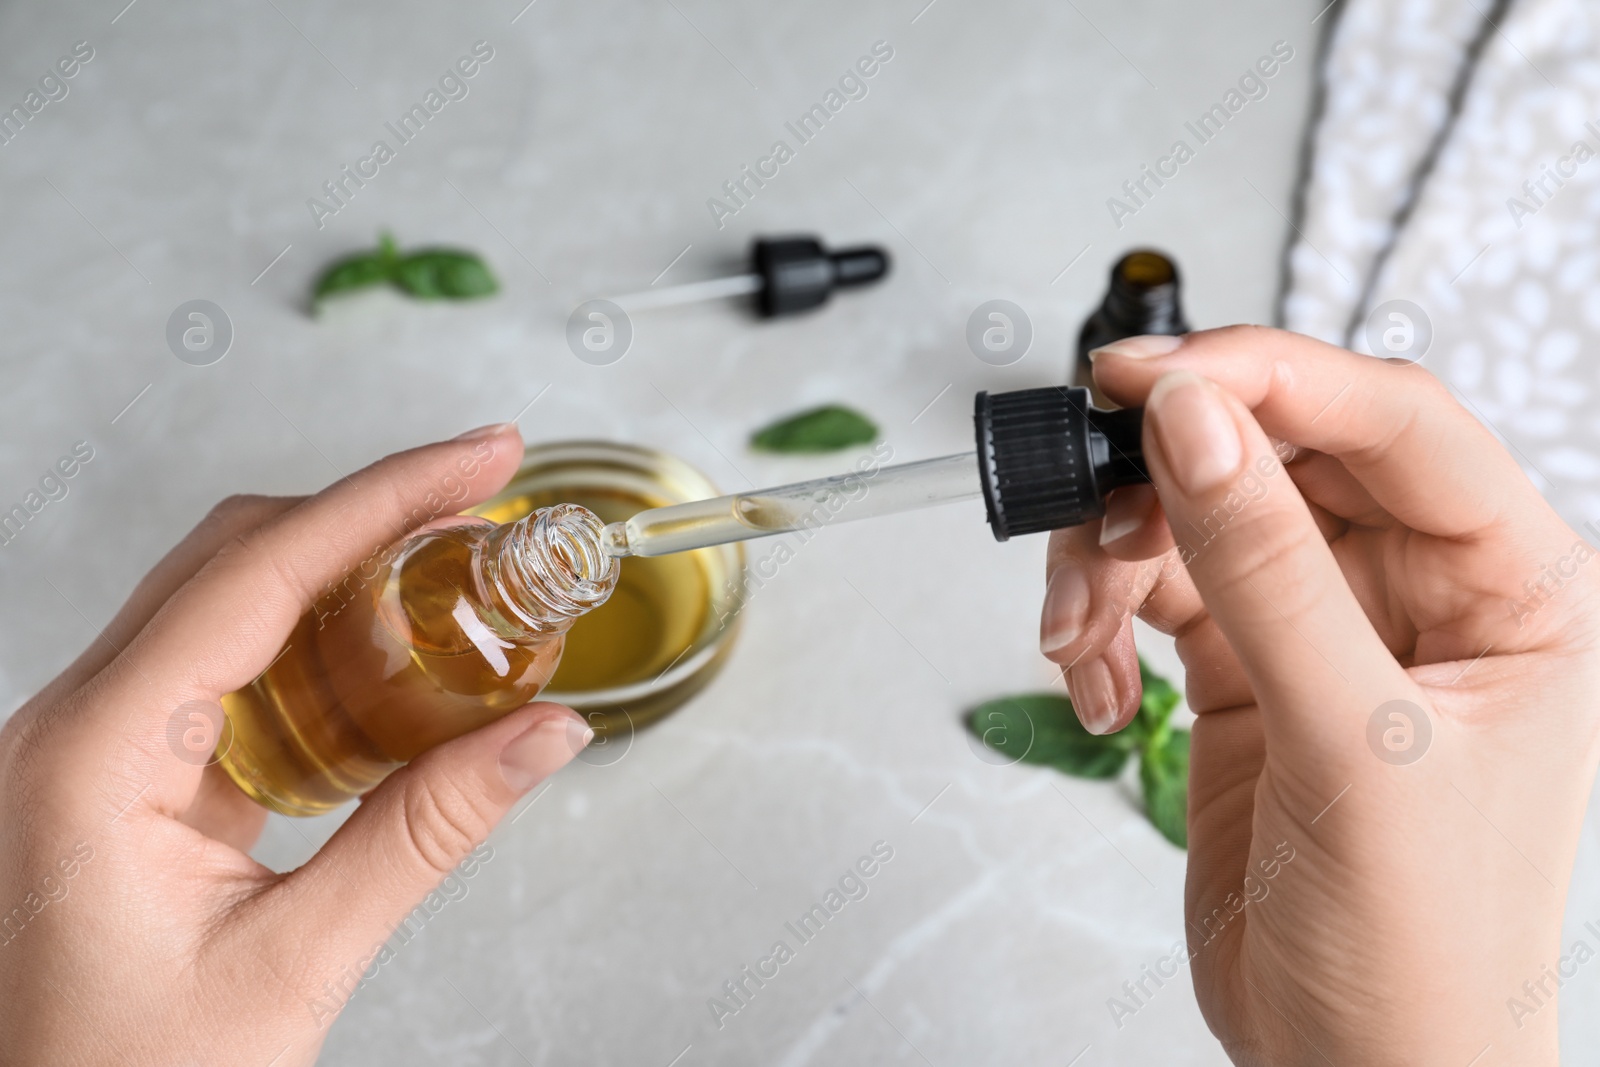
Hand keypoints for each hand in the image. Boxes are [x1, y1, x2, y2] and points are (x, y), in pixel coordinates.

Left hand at [0, 424, 591, 1064]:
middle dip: (371, 514)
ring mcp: (81, 747)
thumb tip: (544, 734)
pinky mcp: (111, 774)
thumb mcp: (295, 966)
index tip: (482, 456)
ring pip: (220, 597)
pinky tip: (383, 655)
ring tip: (455, 572)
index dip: (388, 497)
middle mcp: (69, 727)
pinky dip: (306, 637)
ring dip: (340, 569)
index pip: (261, 572)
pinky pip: (212, 663)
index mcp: (94, 756)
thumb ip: (426, 834)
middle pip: (234, 554)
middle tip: (486, 502)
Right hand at [1040, 327, 1599, 1064]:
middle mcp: (1418, 590)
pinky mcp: (1246, 672)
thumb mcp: (1355, 745)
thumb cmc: (1424, 948)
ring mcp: (1325, 628)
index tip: (1155, 379)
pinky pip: (1156, 592)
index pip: (1395, 423)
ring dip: (1115, 556)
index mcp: (1511, 587)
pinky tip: (1089, 680)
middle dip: (1166, 474)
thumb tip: (1193, 424)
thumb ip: (1265, 572)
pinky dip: (1101, 618)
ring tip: (1078, 627)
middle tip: (1089, 502)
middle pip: (1277, 454)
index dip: (1271, 378)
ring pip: (1199, 516)